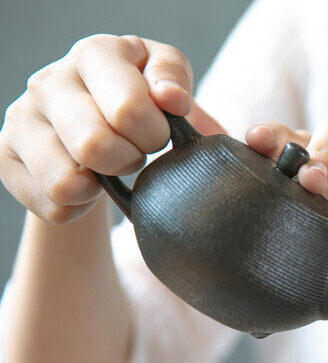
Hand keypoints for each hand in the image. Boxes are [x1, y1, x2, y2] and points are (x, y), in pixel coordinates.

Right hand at [0, 34, 197, 224]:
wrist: (98, 121)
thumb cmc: (139, 97)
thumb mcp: (166, 79)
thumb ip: (174, 80)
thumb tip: (172, 99)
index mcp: (93, 54)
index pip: (128, 110)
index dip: (154, 135)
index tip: (157, 133)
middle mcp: (48, 81)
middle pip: (94, 147)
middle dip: (128, 161)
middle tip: (133, 153)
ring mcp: (21, 119)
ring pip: (65, 184)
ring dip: (100, 187)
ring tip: (107, 166)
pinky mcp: (5, 157)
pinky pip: (52, 207)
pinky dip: (79, 207)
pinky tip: (87, 183)